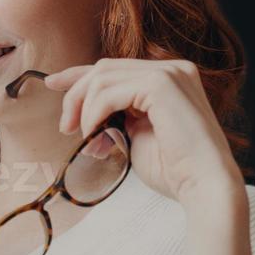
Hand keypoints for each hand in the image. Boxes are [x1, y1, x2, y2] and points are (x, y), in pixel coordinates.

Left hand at [44, 58, 243, 208]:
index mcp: (168, 79)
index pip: (113, 69)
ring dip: (84, 110)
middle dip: (75, 96)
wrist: (203, 186)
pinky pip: (109, 92)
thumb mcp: (134, 135)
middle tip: (65, 128)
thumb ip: (115, 117)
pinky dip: (94, 114)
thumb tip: (84, 114)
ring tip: (87, 141)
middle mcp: (172, 69)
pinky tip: (97, 136)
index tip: (52, 83)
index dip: (78, 74)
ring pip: (102, 77)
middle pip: (103, 69)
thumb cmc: (173, 169)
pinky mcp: (163, 85)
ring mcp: (170, 73)